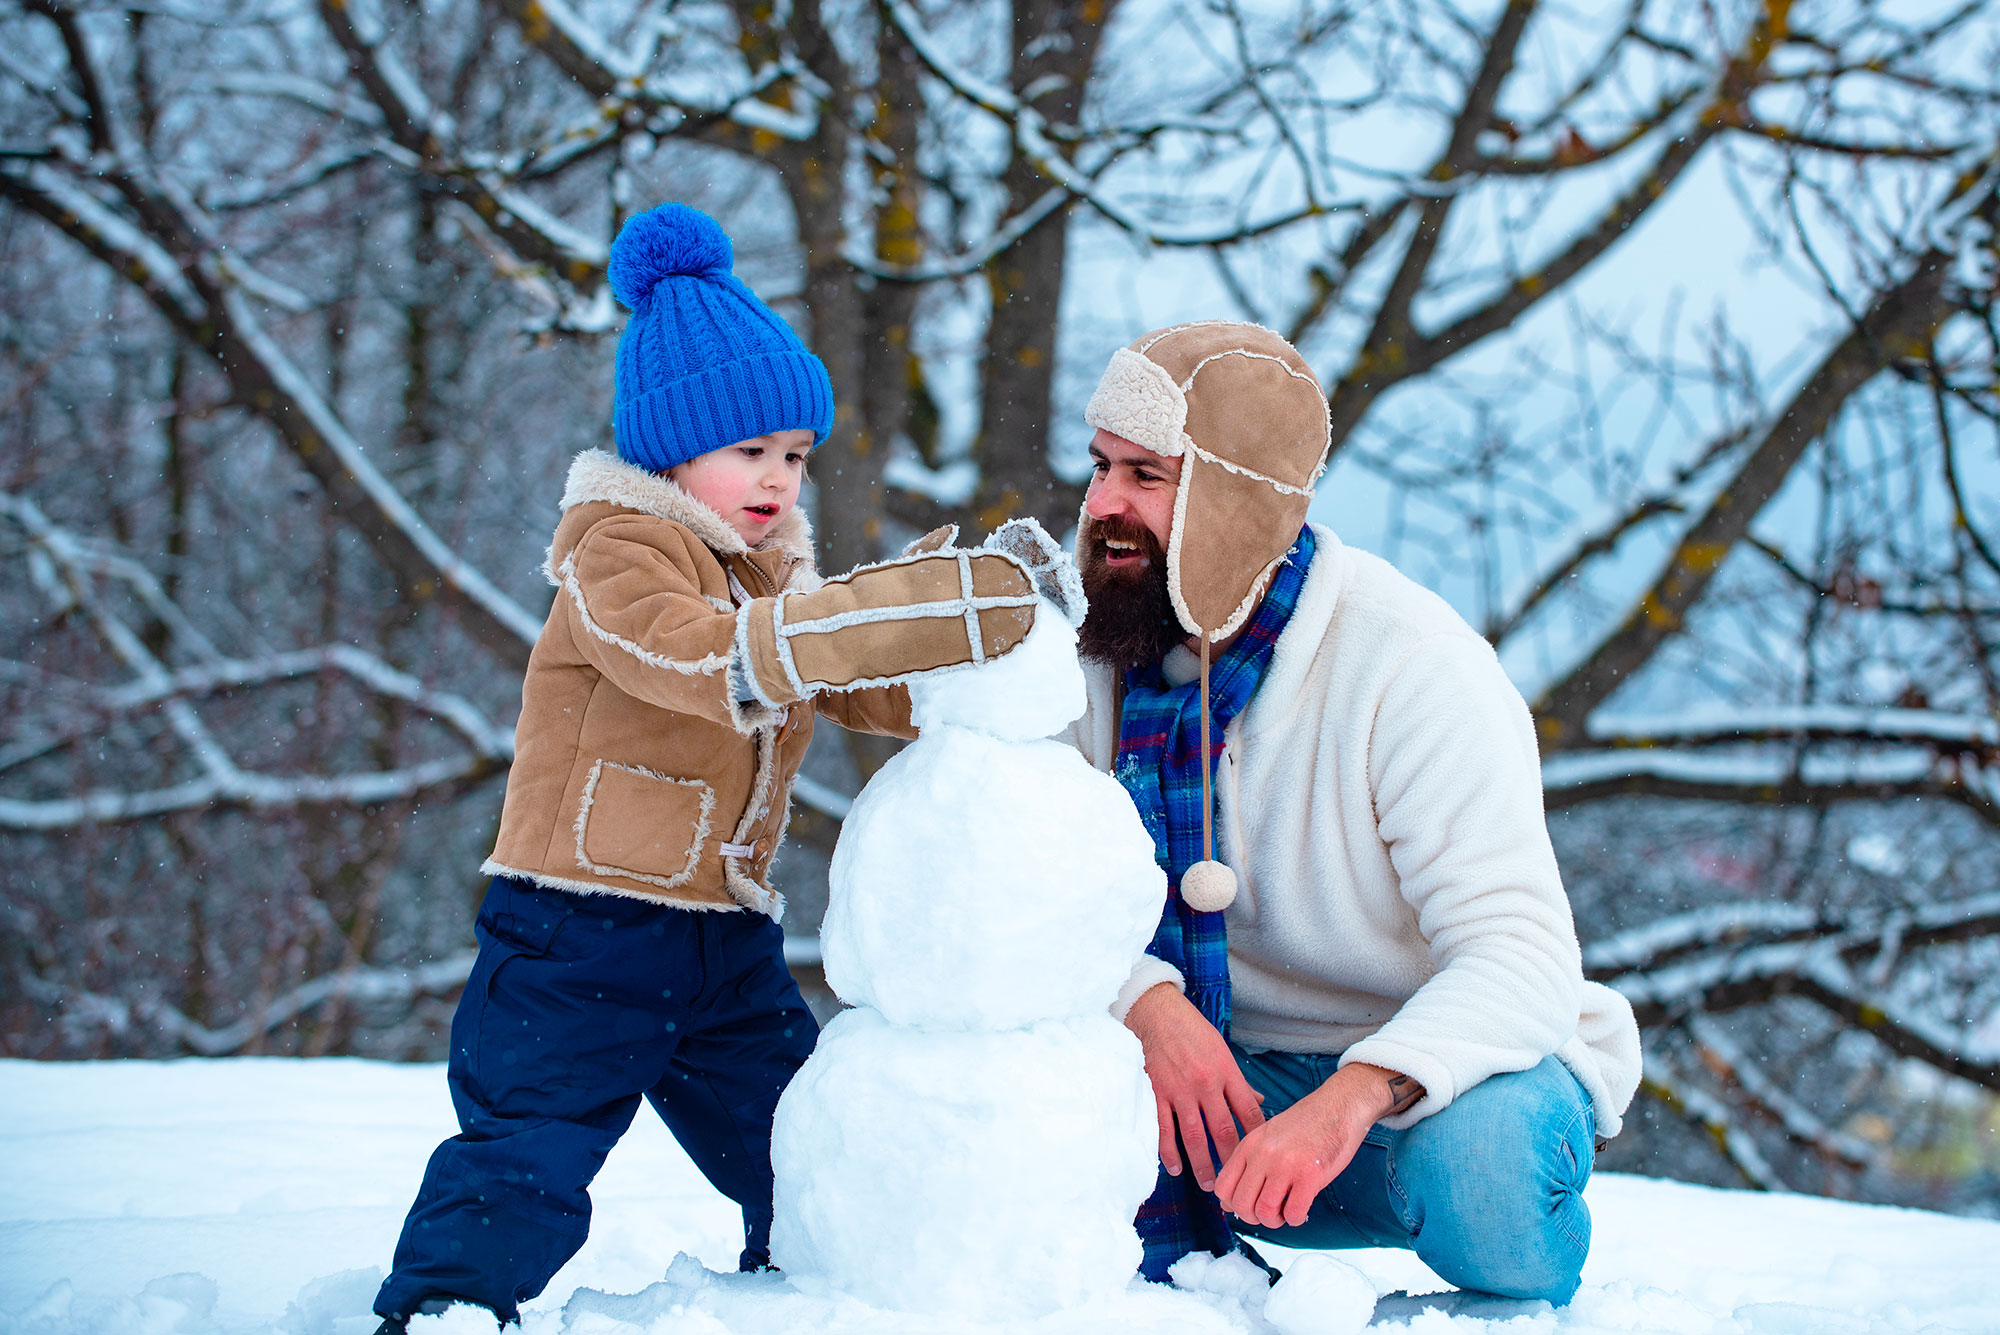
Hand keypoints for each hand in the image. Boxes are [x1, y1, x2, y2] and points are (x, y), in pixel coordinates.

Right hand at [1123, 984, 1264, 1189]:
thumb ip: (1239, 1081)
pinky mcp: (1156, 1093)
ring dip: (1203, 1164)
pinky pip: (1164, 1129)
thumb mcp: (1222, 1050)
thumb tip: (1260, 1102)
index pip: (1248, 1110)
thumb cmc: (1192, 1030)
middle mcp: (1205, 1083)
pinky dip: (1169, 1151)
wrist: (1157, 1014)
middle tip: (1236, 1181)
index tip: (1260, 1156)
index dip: (1256, 1136)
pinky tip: (1176, 1168)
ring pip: (1194, 1136)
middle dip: (1231, 1159)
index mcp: (1225, 1071)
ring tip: (1210, 1185)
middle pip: (1224, 1129)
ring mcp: (1179, 1090)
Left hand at [1213, 1062, 1422, 1228]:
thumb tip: (1228, 1202)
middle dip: (1254, 1217)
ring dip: (1275, 1221)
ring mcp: (1285, 1165)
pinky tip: (1301, 1209)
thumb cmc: (1306, 1123)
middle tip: (1269, 1212)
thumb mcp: (1267, 1136)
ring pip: (1264, 1212)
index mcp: (1249, 1144)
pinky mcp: (1310, 1175)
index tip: (1248, 1204)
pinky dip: (1295, 1219)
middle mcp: (1263, 1154)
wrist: (1339, 1105)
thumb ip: (1248, 1164)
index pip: (1223, 1187)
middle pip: (1241, 1204)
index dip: (1233, 1204)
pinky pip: (1293, 1214)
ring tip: (1285, 1211)